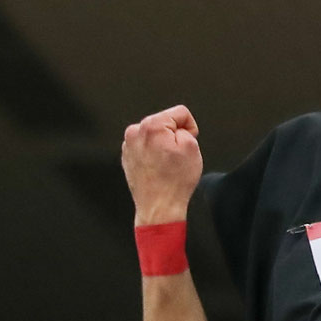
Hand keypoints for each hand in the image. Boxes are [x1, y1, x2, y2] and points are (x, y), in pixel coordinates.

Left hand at [121, 105, 202, 225]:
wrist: (159, 207)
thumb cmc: (174, 183)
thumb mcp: (192, 148)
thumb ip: (186, 129)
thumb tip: (178, 130)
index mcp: (152, 126)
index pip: (180, 112)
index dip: (190, 127)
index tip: (189, 141)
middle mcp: (136, 132)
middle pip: (165, 123)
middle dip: (174, 136)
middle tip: (177, 157)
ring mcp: (129, 145)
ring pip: (155, 136)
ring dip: (163, 146)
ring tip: (167, 165)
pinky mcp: (127, 157)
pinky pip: (146, 148)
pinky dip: (154, 155)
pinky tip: (158, 169)